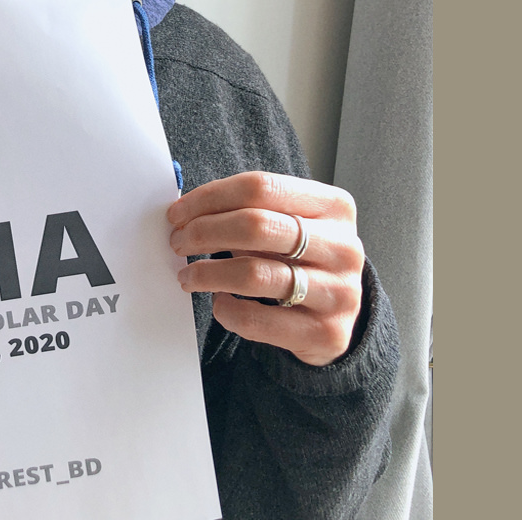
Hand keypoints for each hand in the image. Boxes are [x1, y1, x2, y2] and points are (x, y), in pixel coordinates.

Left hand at [166, 172, 365, 366]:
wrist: (337, 320)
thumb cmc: (301, 262)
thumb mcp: (289, 228)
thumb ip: (248, 212)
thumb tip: (186, 213)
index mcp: (334, 207)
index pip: (261, 187)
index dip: (210, 198)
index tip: (178, 213)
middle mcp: (343, 247)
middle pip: (255, 225)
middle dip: (203, 232)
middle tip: (178, 243)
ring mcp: (338, 292)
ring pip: (254, 274)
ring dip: (207, 274)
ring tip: (188, 276)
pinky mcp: (325, 333)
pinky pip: (257, 320)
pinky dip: (226, 310)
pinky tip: (220, 303)